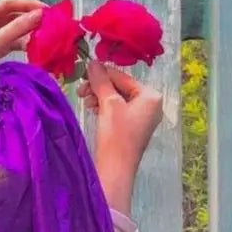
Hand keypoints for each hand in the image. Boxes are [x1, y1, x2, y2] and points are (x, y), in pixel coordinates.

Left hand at [0, 0, 43, 66]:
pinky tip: (36, 46)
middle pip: (12, 13)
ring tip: (47, 34)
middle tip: (51, 21)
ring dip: (29, 30)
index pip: (6, 2)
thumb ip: (15, 29)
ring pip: (14, 27)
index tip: (46, 9)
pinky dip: (24, 42)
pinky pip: (12, 40)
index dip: (27, 3)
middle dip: (31, 17)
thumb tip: (39, 15)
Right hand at [78, 61, 162, 213]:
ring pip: (116, 97)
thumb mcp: (108, 104)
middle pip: (120, 86)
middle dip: (99, 87)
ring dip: (99, 96)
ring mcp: (141, 116)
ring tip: (85, 102)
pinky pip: (117, 109)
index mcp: (151, 96)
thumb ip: (101, 81)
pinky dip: (103, 106)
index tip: (82, 73)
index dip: (102, 74)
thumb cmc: (117, 135)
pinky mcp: (131, 126)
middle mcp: (150, 104)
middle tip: (81, 91)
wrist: (115, 168)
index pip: (123, 77)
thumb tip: (93, 62)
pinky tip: (92, 109)